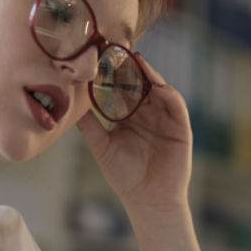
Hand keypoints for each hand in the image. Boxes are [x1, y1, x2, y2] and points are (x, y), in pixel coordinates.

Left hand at [77, 55, 192, 211]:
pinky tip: (155, 83)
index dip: (113, 74)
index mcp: (130, 116)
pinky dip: (166, 92)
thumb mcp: (102, 146)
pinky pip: (175, 103)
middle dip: (129, 67)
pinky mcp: (180, 126)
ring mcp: (165, 118)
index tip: (99, 58)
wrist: (148, 200)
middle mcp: (148, 113)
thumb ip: (89, 126)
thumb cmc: (125, 176)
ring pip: (157, 88)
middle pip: (140, 83)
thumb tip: (69, 106)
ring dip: (148, 73)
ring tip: (135, 60)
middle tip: (115, 50)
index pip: (122, 89)